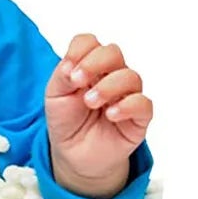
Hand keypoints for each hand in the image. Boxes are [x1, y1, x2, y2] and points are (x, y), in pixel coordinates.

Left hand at [44, 33, 153, 193]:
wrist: (75, 155)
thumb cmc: (67, 122)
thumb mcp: (54, 97)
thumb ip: (62, 76)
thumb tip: (71, 63)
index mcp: (89, 67)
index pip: (90, 43)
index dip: (80, 50)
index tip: (68, 71)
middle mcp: (111, 76)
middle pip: (113, 52)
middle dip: (94, 63)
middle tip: (77, 82)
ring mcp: (126, 95)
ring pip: (130, 76)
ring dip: (108, 87)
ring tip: (90, 102)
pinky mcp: (138, 117)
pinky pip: (143, 104)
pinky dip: (127, 106)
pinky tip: (110, 114)